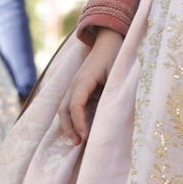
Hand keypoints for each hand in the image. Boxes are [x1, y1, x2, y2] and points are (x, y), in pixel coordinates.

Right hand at [58, 28, 123, 143]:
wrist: (109, 40)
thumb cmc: (116, 56)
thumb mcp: (118, 73)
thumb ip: (114, 92)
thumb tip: (115, 115)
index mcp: (84, 80)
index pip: (76, 104)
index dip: (79, 122)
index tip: (86, 136)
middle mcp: (75, 83)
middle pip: (64, 109)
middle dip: (69, 128)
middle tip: (79, 144)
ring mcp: (74, 85)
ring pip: (64, 108)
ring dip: (68, 125)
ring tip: (77, 141)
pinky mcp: (78, 87)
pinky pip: (70, 105)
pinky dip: (72, 118)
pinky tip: (80, 129)